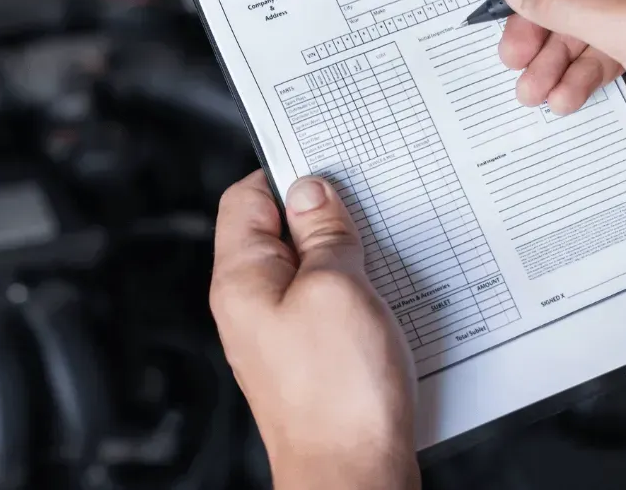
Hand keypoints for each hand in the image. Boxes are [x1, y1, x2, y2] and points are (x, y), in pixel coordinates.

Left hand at [211, 171, 417, 489]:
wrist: (353, 476)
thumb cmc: (338, 397)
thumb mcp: (337, 288)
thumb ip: (324, 233)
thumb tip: (312, 190)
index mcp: (241, 279)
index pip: (246, 198)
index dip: (286, 174)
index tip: (330, 167)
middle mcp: (251, 305)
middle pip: (279, 232)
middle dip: (324, 217)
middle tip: (366, 214)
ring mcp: (279, 334)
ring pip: (309, 270)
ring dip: (346, 257)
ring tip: (379, 260)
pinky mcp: (310, 358)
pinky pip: (328, 306)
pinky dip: (356, 294)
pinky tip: (385, 299)